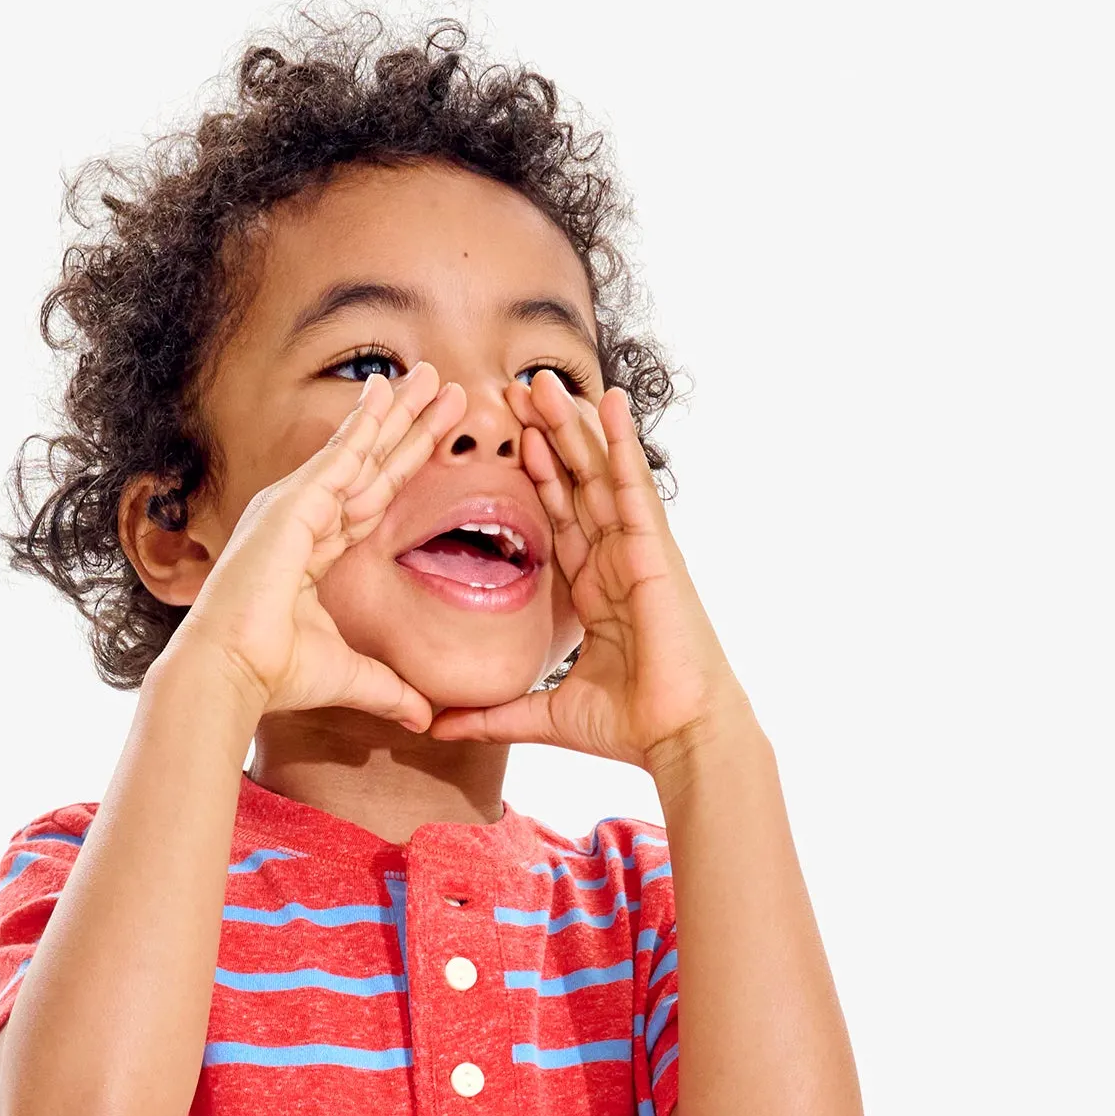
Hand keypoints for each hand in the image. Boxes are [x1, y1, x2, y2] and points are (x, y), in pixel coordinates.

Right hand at [177, 362, 466, 732]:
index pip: (374, 499)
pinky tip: (387, 391)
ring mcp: (295, 508)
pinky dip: (364, 424)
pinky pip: (338, 457)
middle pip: (373, 464)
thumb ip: (389, 689)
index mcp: (314, 550)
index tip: (439, 438)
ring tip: (434, 376)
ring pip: (360, 450)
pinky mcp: (291, 506)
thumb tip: (424, 718)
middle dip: (409, 426)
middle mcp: (303, 519)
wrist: (230, 673)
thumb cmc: (274, 675)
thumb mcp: (350, 676)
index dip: (407, 467)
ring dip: (398, 412)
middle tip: (446, 387)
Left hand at [427, 375, 743, 767]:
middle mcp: (614, 561)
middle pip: (576, 482)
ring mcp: (636, 551)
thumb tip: (437, 726)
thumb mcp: (541, 715)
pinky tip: (606, 400)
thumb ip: (489, 715)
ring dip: (573, 424)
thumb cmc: (627, 727)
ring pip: (598, 472)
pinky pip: (632, 484)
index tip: (510, 437)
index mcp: (594, 591)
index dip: (537, 476)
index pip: (560, 518)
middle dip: (549, 434)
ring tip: (545, 379)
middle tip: (519, 387)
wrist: (677, 736)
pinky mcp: (654, 549)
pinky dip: (619, 441)